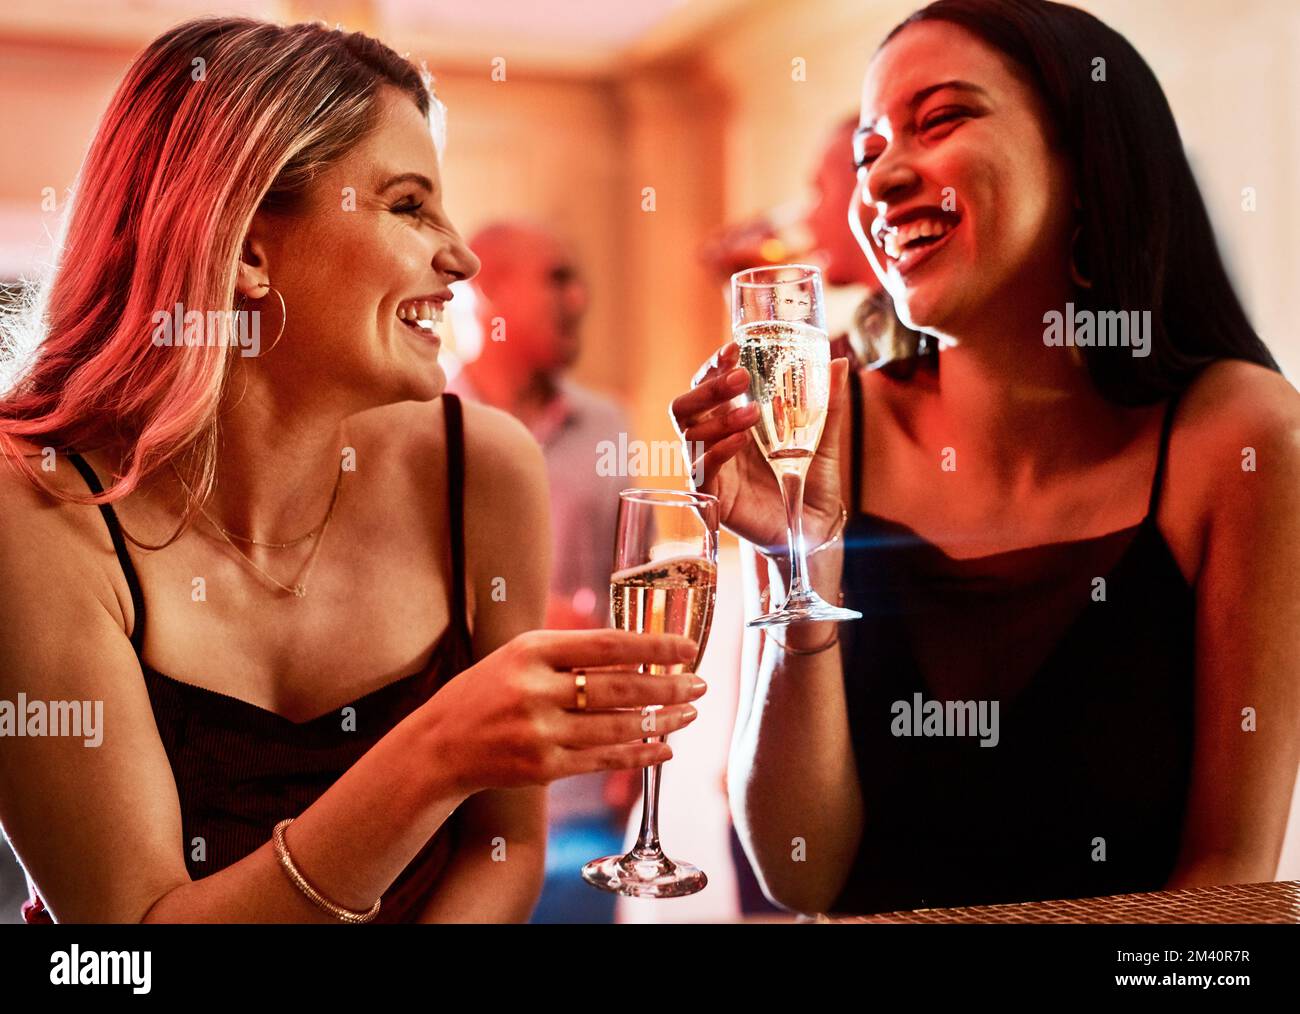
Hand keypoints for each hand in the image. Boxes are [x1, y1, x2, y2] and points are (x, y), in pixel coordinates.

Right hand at [422, 629, 707, 795]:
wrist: (440, 745)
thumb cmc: (487, 692)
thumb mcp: (519, 655)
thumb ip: (570, 652)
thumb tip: (637, 650)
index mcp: (532, 651)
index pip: (607, 644)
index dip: (653, 645)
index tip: (687, 647)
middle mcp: (536, 690)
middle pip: (620, 687)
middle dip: (668, 686)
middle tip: (700, 684)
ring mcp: (540, 732)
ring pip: (618, 727)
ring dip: (662, 720)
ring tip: (689, 713)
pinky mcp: (543, 768)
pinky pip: (604, 760)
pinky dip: (640, 754)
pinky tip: (664, 748)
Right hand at [670, 342, 850, 549]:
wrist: (813, 529)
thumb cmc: (810, 483)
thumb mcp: (823, 439)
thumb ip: (827, 403)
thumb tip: (840, 362)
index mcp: (733, 422)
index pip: (709, 387)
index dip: (714, 366)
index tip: (733, 347)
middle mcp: (715, 442)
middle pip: (687, 406)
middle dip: (708, 386)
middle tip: (740, 376)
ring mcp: (710, 469)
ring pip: (689, 434)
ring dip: (717, 417)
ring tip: (752, 413)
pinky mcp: (714, 497)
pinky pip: (702, 470)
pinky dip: (717, 451)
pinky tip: (739, 441)